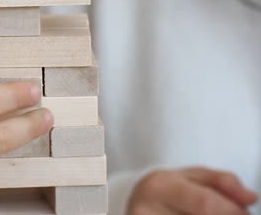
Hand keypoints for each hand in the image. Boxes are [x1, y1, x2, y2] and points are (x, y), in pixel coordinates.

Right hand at [128, 167, 257, 214]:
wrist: (136, 203)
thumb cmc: (167, 189)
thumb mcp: (192, 176)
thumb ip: (223, 181)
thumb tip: (249, 198)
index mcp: (159, 187)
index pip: (204, 203)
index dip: (231, 210)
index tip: (245, 212)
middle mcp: (147, 211)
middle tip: (231, 214)